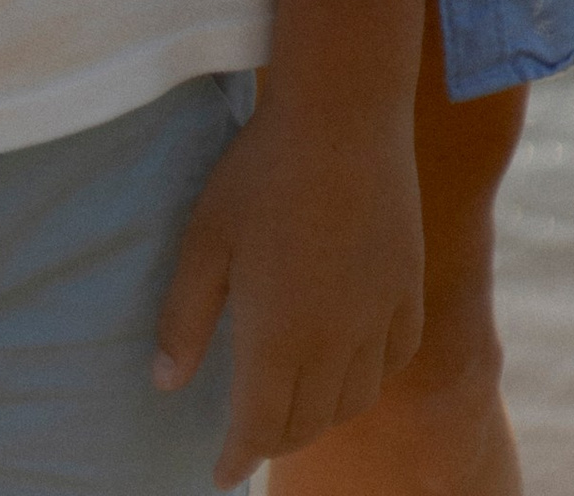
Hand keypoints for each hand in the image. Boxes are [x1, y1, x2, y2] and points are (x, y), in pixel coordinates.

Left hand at [152, 97, 424, 487]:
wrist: (343, 114)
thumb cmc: (261, 171)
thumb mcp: (205, 240)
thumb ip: (185, 318)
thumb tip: (164, 384)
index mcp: (277, 339)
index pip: (259, 428)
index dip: (237, 457)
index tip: (221, 473)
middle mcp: (334, 344)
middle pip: (307, 423)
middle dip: (275, 439)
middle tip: (253, 435)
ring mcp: (378, 317)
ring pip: (353, 399)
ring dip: (322, 415)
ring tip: (299, 405)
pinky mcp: (409, 287)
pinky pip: (395, 358)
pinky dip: (370, 378)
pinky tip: (354, 365)